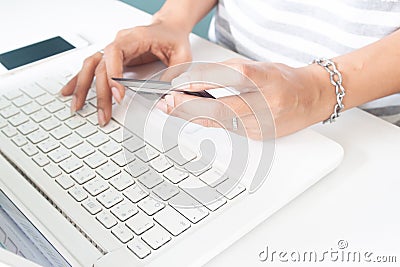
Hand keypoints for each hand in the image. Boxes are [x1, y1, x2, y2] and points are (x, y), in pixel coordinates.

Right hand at [60, 20, 191, 125]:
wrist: (168, 28)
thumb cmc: (173, 38)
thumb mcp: (181, 54)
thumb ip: (174, 73)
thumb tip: (165, 93)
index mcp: (134, 38)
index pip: (115, 55)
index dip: (113, 75)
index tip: (117, 95)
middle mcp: (119, 43)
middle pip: (101, 67)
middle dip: (100, 93)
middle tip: (103, 114)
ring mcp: (113, 51)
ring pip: (91, 67)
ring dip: (82, 87)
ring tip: (77, 106)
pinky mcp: (112, 59)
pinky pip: (91, 68)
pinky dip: (79, 80)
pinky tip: (70, 91)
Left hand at [161, 59, 331, 138]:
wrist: (313, 98)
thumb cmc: (285, 79)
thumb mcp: (260, 67)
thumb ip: (230, 73)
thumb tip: (195, 82)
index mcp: (268, 79)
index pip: (234, 77)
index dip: (205, 81)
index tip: (181, 83)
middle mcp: (267, 103)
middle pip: (223, 108)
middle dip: (190, 107)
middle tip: (168, 102)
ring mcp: (263, 123)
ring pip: (221, 123)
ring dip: (193, 117)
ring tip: (173, 109)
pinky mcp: (259, 136)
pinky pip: (228, 130)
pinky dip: (208, 122)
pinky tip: (192, 118)